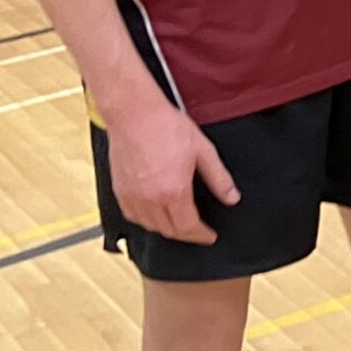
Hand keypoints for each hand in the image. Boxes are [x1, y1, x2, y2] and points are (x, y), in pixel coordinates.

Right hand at [105, 99, 237, 246]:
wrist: (134, 113)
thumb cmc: (167, 127)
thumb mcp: (203, 150)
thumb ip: (219, 178)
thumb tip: (232, 198)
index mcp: (172, 191)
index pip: (188, 227)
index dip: (201, 236)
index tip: (210, 237)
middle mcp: (149, 199)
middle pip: (168, 230)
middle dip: (186, 235)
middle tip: (198, 232)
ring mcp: (131, 196)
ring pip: (149, 226)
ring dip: (166, 229)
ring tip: (180, 224)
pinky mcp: (119, 189)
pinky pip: (132, 216)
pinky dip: (146, 220)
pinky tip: (155, 214)